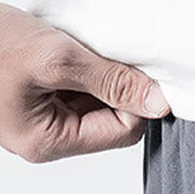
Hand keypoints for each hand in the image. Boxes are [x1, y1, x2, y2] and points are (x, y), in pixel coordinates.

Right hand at [0, 0, 170, 162]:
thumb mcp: (57, 58)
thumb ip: (112, 82)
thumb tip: (158, 103)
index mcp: (47, 142)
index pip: (123, 132)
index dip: (135, 102)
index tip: (137, 72)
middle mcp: (45, 139)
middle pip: (111, 121)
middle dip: (115, 88)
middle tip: (105, 55)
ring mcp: (39, 120)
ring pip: (96, 104)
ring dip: (99, 77)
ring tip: (78, 50)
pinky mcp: (36, 99)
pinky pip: (76, 91)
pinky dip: (82, 70)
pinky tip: (70, 50)